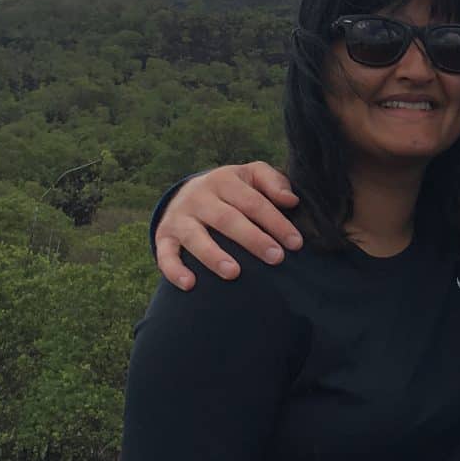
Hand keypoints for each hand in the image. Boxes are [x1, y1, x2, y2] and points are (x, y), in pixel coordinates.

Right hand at [155, 163, 302, 288]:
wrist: (186, 192)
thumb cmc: (232, 189)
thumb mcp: (252, 176)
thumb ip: (273, 182)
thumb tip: (291, 201)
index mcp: (224, 180)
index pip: (253, 202)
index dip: (276, 222)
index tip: (295, 243)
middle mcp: (199, 197)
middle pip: (227, 219)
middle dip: (253, 239)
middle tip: (276, 258)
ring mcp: (179, 217)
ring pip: (195, 237)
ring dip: (213, 256)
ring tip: (234, 273)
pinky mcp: (164, 236)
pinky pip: (165, 254)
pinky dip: (174, 270)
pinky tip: (190, 284)